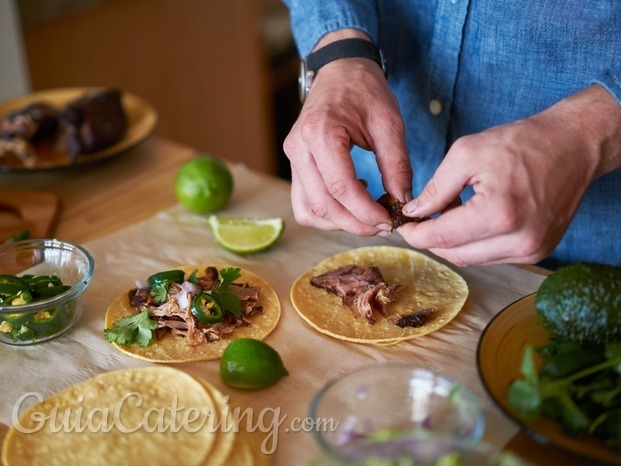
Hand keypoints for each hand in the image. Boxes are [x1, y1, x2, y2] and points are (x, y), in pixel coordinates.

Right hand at [283, 30, 412, 235]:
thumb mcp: (389, 123)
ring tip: (368, 214)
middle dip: (355, 223)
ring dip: (339, 222)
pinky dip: (327, 213)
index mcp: (320, 132)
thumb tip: (403, 203)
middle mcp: (298, 148)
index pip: (340, 187)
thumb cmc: (365, 89)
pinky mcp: (295, 164)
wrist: (341, 68)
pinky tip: (350, 200)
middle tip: (384, 225)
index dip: (366, 212)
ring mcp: (292, 157)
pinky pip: (305, 203)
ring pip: (308, 210)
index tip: (390, 221)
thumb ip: (396, 165)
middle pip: (322, 205)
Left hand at [399, 85, 620, 265]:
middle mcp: (519, 240)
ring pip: (472, 259)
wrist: (573, 145)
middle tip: (421, 219)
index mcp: (499, 215)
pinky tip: (472, 220)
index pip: (442, 238)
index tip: (403, 226)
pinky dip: (474, 242)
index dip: (416, 234)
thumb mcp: (467, 153)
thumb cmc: (522, 143)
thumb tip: (414, 213)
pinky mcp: (538, 251)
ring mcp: (532, 250)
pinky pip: (491, 256)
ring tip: (450, 213)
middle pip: (455, 254)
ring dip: (453, 242)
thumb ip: (436, 188)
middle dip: (432, 239)